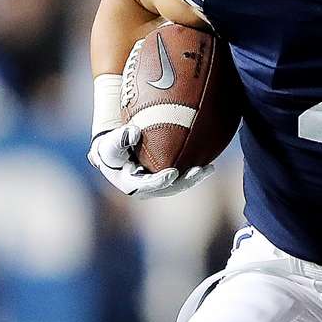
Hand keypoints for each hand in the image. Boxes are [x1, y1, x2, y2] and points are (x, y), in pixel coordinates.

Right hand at [87, 125, 215, 198]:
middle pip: (167, 189)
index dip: (159, 182)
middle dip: (183, 182)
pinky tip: (210, 166)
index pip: (145, 186)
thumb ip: (119, 138)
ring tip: (209, 169)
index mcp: (130, 184)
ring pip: (178, 185)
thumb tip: (134, 132)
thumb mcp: (111, 142)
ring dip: (194, 179)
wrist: (117, 149)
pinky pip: (183, 178)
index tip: (172, 173)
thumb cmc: (113, 145)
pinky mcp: (167, 179)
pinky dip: (195, 173)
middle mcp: (146, 189)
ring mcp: (158, 186)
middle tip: (197, 171)